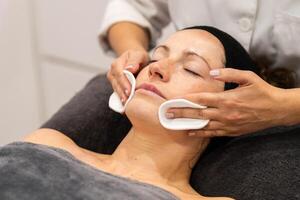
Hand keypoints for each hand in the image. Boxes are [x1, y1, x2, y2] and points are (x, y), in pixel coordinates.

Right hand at [106, 49, 148, 103]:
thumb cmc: (138, 57)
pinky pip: (117, 92)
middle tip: (127, 100)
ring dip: (121, 97)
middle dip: (122, 92)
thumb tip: (130, 69)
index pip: (119, 73)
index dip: (124, 83)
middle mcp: (112, 71)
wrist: (136, 60)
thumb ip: (135, 60)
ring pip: (116, 89)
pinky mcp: (115, 85)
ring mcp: (113, 79)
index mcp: (117, 63)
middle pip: (116, 83)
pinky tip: (124, 107)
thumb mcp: (139, 55)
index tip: (129, 91)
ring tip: (126, 104)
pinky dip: (121, 99)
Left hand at [167, 68, 287, 136]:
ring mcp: (228, 124)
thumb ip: (228, 73)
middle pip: (198, 113)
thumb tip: (212, 72)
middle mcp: (225, 113)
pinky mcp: (232, 131)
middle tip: (167, 114)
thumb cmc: (262, 91)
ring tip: (174, 123)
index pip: (202, 99)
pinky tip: (191, 133)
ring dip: (188, 124)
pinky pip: (212, 133)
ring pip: (203, 125)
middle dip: (181, 113)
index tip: (174, 100)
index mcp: (227, 99)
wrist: (276, 110)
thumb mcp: (248, 77)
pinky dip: (201, 133)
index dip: (186, 99)